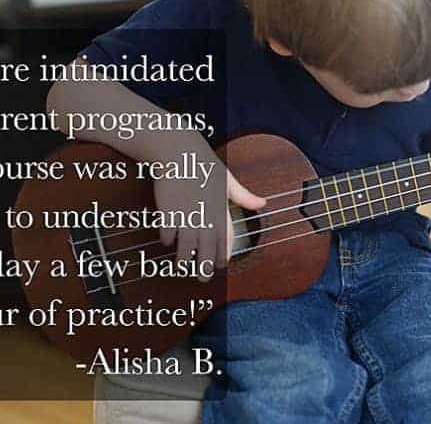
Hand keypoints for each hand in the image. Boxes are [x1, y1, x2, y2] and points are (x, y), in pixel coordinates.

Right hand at [154, 159, 264, 280]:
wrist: (178, 151)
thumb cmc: (203, 163)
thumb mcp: (227, 179)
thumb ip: (243, 195)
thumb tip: (263, 203)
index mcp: (221, 210)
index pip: (226, 241)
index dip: (223, 257)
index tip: (220, 264)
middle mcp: (206, 217)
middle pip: (207, 251)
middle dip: (205, 269)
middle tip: (202, 279)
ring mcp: (187, 216)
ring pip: (186, 248)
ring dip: (184, 260)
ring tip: (182, 266)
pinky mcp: (169, 212)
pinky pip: (168, 234)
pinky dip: (167, 240)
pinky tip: (167, 241)